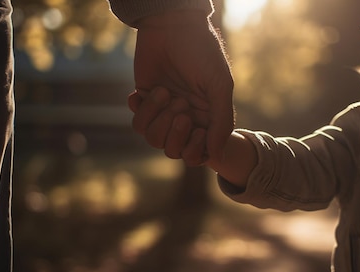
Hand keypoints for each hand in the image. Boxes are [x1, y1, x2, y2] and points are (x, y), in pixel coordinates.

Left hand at [132, 10, 234, 160]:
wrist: (172, 26)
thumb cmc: (202, 53)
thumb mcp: (219, 86)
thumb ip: (221, 122)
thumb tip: (218, 156)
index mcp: (207, 118)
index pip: (198, 153)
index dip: (194, 149)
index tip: (197, 130)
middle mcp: (186, 118)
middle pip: (173, 150)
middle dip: (174, 132)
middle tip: (180, 105)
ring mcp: (164, 111)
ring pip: (153, 138)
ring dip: (157, 117)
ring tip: (164, 92)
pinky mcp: (145, 100)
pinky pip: (138, 122)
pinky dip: (142, 109)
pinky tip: (148, 91)